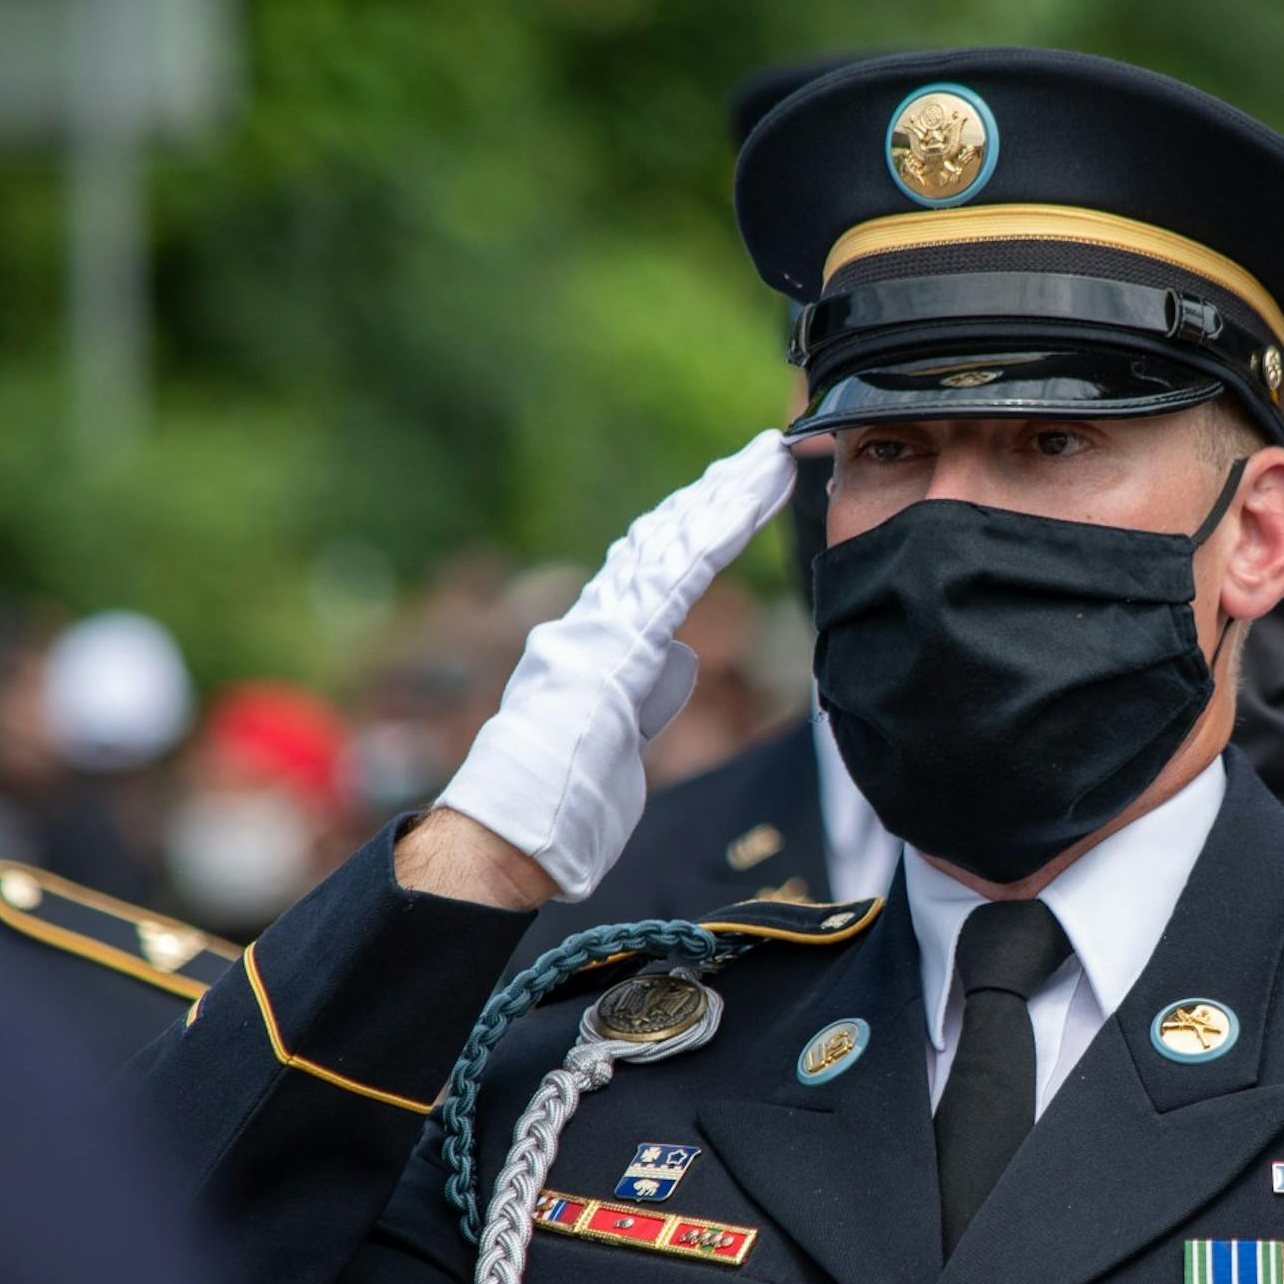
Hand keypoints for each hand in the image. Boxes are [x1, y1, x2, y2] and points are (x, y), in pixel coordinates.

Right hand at [425, 429, 793, 902]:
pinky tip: (748, 499)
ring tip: (768, 460)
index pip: (647, 572)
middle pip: (661, 540)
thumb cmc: (558, 807)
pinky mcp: (622, 641)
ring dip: (725, 497)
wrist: (515, 829)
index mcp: (589, 646)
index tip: (723, 497)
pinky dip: (717, 532)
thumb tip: (664, 674)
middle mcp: (590, 620)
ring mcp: (602, 626)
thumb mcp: (610, 743)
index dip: (688, 528)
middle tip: (761, 454)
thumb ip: (635, 699)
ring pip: (673, 543)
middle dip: (713, 494)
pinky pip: (680, 575)